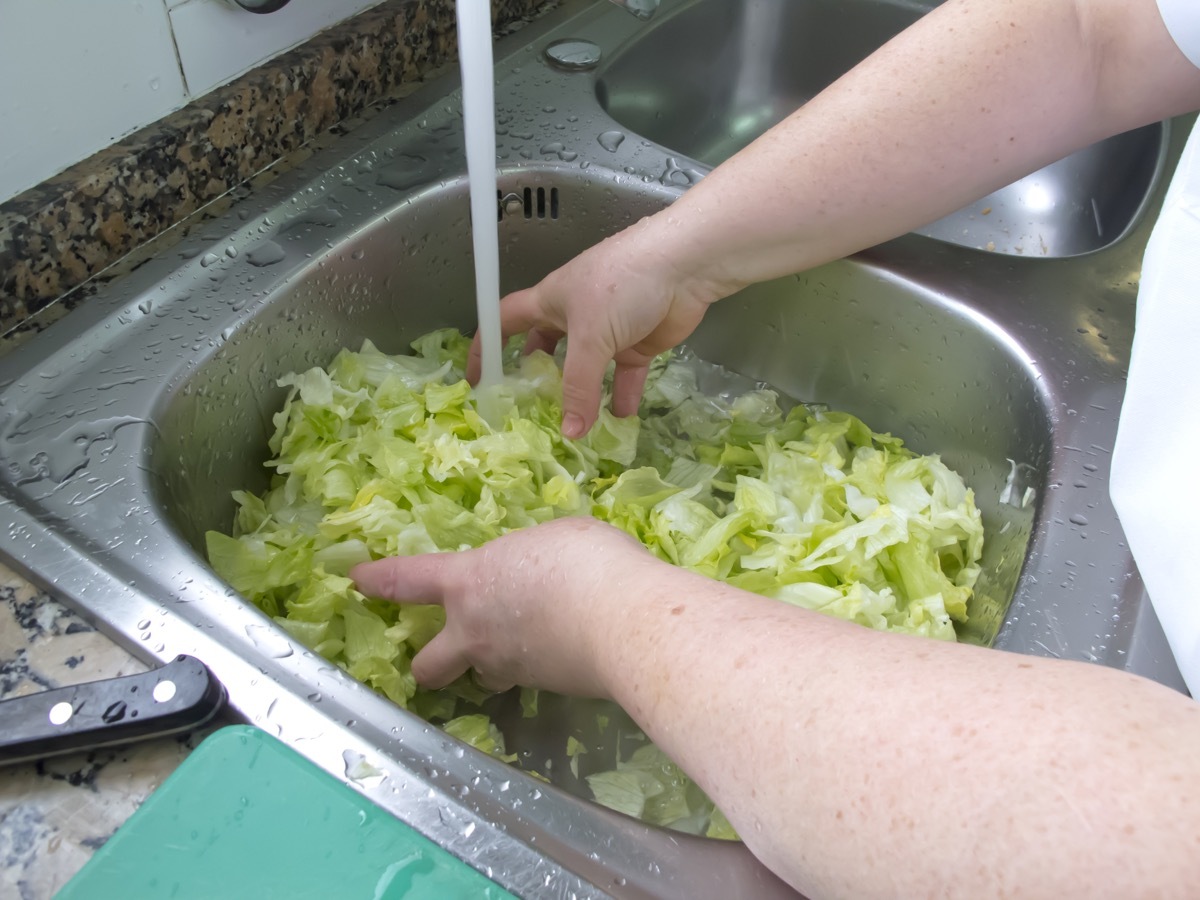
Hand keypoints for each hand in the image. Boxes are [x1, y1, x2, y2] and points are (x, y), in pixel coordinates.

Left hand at [350, 518, 652, 695]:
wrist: (624, 621)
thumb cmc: (585, 560)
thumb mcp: (550, 540)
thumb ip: (527, 561)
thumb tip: (535, 574)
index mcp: (469, 582)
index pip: (409, 580)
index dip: (380, 580)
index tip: (358, 580)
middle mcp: (476, 632)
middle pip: (430, 663)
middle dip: (430, 662)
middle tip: (444, 654)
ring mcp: (511, 666)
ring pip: (487, 673)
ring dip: (495, 662)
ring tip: (527, 642)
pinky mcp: (546, 690)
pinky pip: (532, 675)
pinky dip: (543, 662)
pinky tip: (571, 643)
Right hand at [466, 214, 722, 438]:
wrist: (685, 265)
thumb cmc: (623, 284)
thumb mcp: (589, 336)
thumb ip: (577, 386)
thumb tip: (569, 432)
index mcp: (549, 300)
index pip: (505, 321)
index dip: (486, 345)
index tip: (477, 378)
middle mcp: (574, 314)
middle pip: (545, 348)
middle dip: (537, 377)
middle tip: (529, 410)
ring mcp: (608, 330)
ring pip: (586, 369)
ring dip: (581, 395)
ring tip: (573, 427)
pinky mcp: (638, 343)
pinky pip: (622, 377)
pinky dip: (620, 397)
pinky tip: (618, 421)